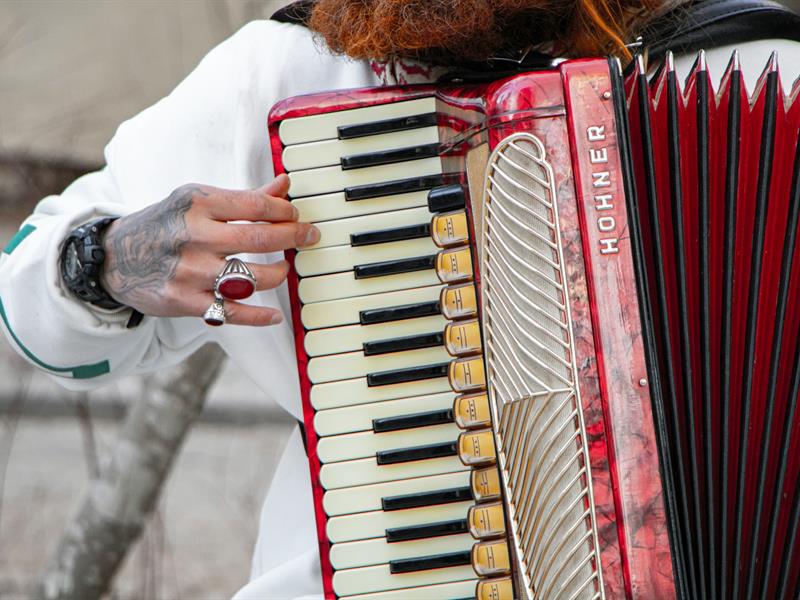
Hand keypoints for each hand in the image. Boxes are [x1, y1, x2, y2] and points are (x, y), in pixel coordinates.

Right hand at [100, 175, 316, 325]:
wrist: (114, 257)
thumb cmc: (166, 225)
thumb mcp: (196, 201)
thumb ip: (244, 198)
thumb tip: (285, 184)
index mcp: (197, 203)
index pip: (256, 205)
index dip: (286, 211)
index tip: (296, 215)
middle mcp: (194, 236)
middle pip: (260, 240)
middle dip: (294, 237)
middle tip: (309, 237)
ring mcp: (190, 271)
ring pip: (252, 279)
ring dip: (279, 274)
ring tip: (284, 268)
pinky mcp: (185, 301)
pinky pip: (232, 313)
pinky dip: (259, 317)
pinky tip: (275, 315)